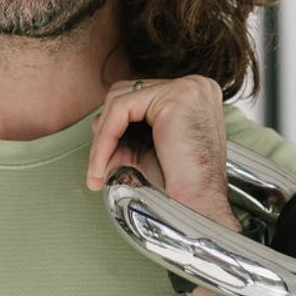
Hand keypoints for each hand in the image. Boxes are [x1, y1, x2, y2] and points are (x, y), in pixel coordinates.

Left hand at [87, 75, 235, 228]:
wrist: (198, 209)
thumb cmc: (180, 187)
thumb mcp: (148, 149)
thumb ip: (127, 131)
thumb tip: (97, 122)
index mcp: (194, 96)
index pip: (140, 98)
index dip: (115, 128)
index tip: (101, 161)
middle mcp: (196, 86)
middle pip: (128, 94)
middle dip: (107, 131)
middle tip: (98, 168)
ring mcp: (188, 88)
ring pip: (120, 101)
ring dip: (102, 138)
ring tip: (99, 170)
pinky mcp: (174, 96)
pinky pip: (121, 109)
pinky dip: (105, 138)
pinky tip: (102, 163)